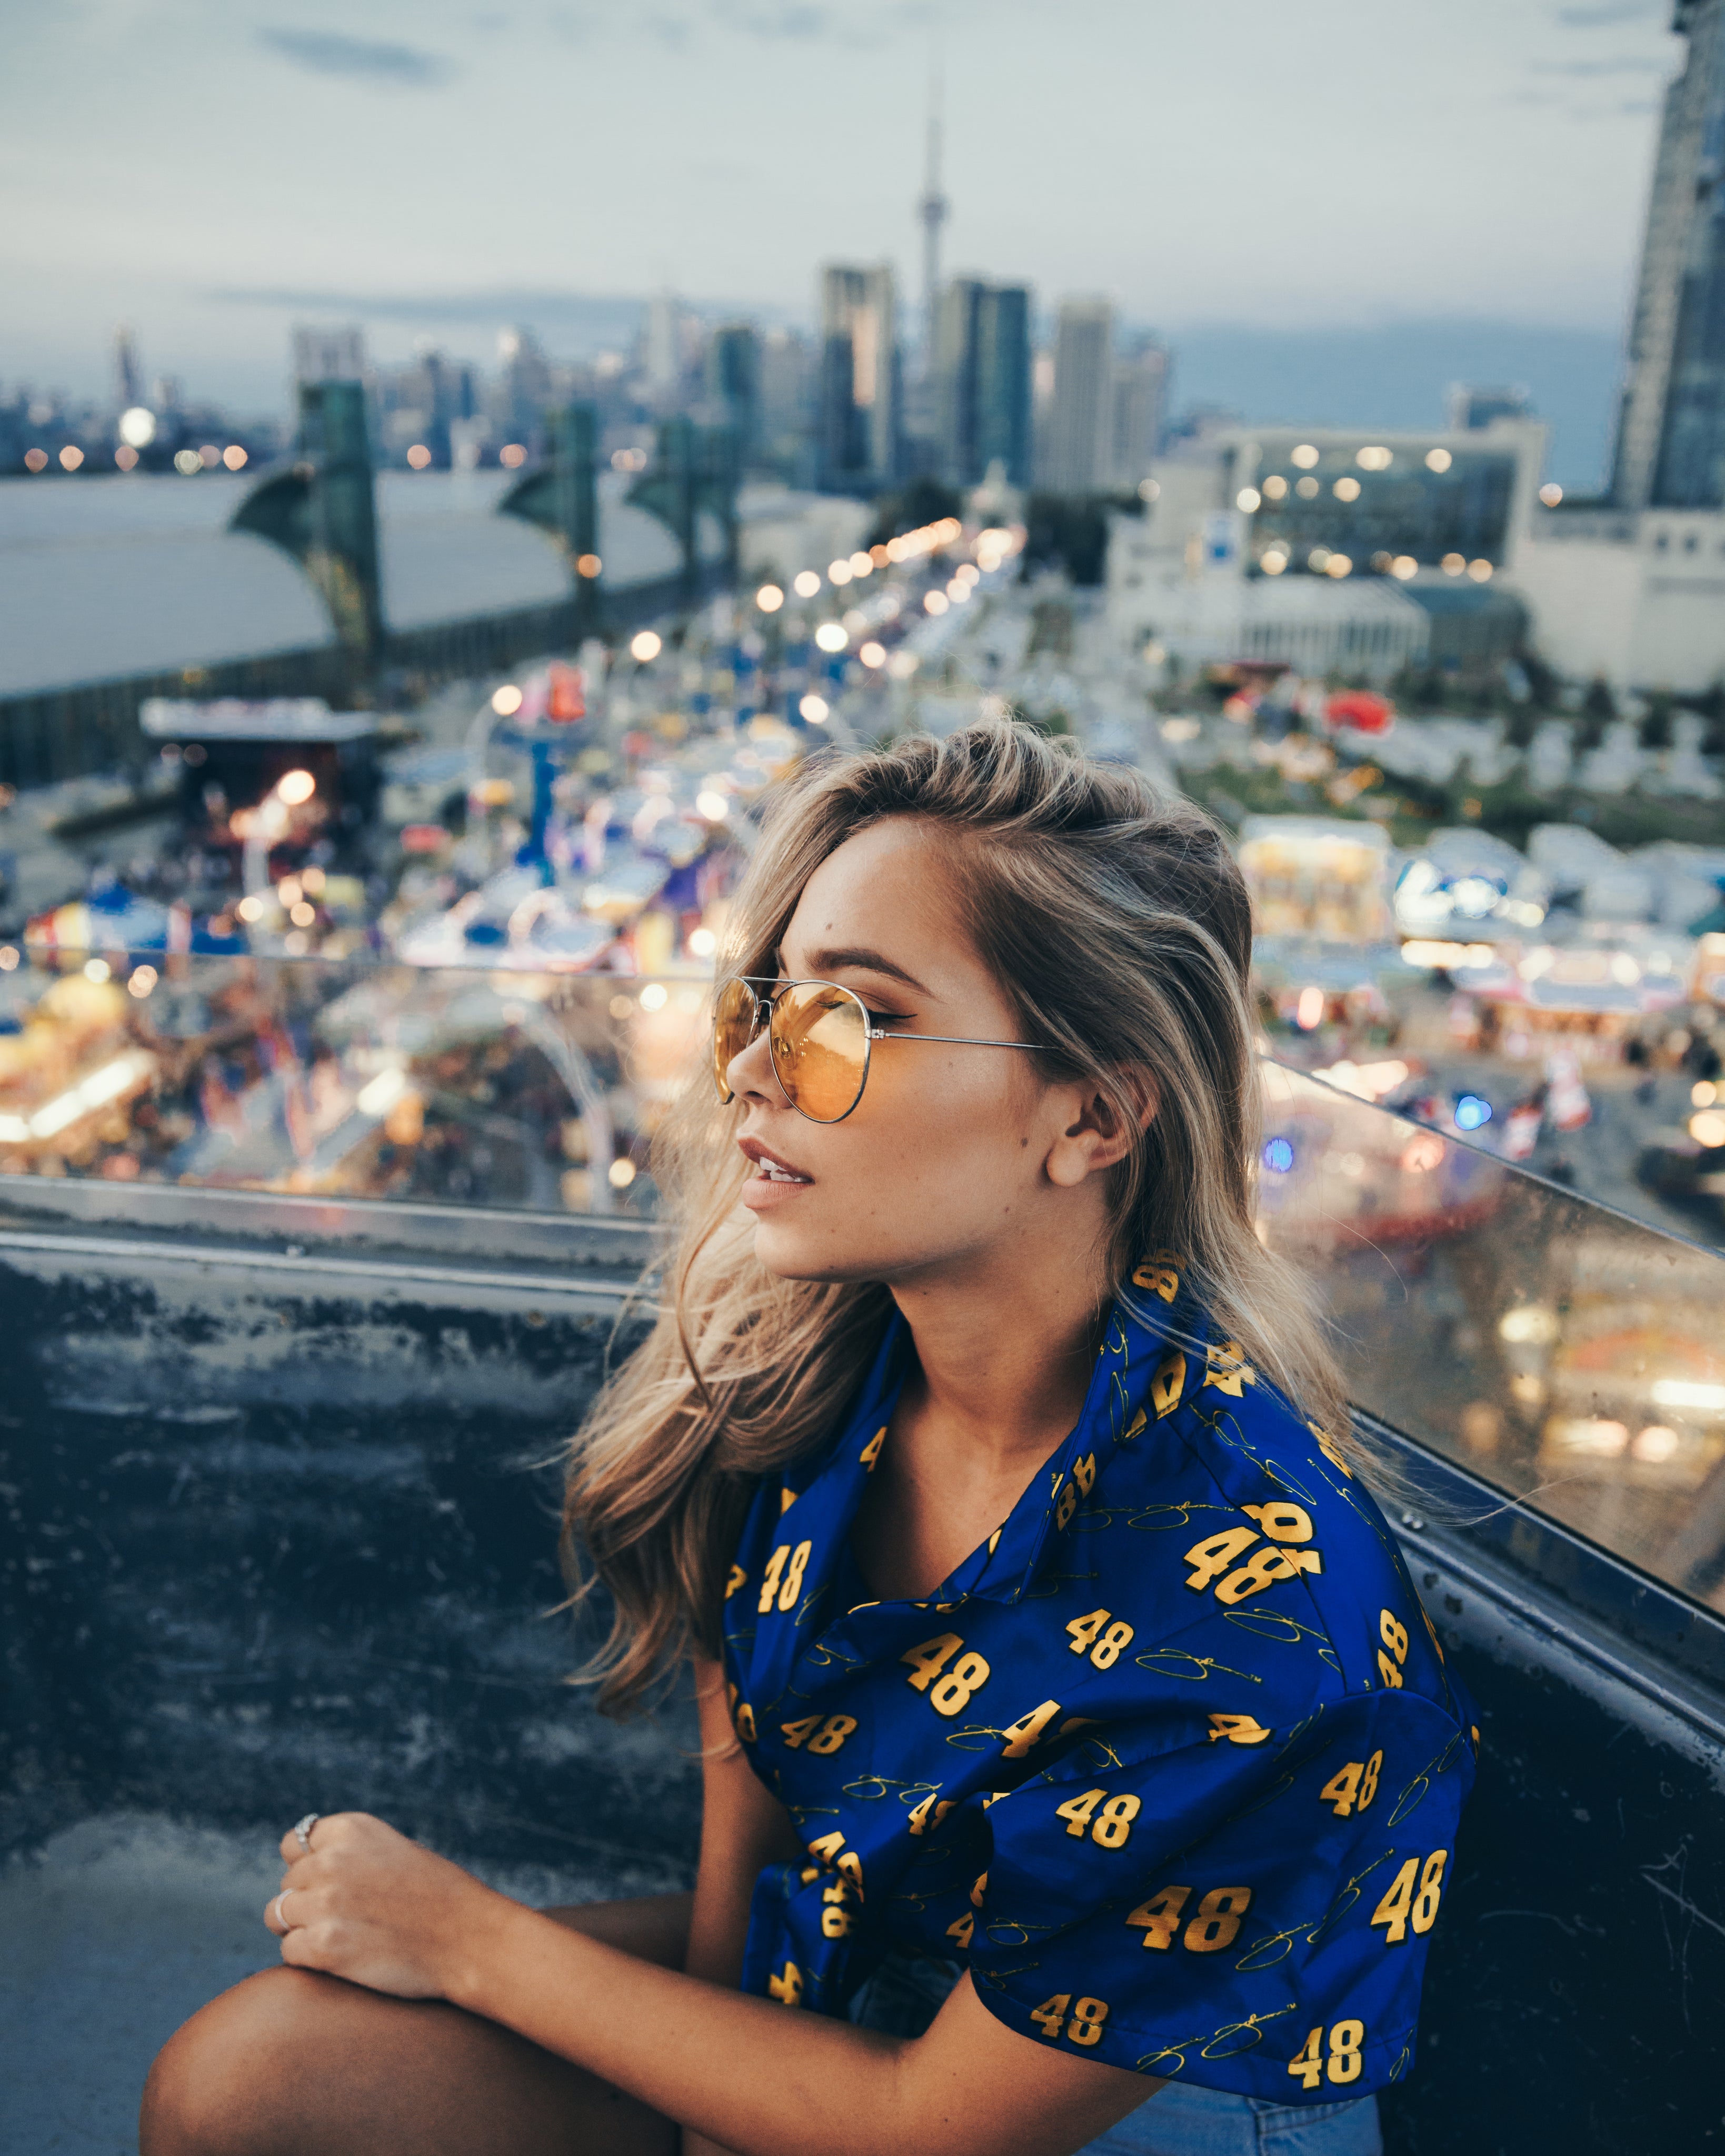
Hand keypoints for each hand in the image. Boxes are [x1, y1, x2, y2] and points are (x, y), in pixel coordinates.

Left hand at [265, 1812, 518, 1998]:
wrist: (469, 1939)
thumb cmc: (436, 1897)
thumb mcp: (391, 1850)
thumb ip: (346, 1852)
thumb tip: (296, 1862)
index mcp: (352, 1829)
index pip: (294, 1844)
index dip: (307, 1866)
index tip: (328, 1884)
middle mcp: (333, 1860)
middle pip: (287, 1882)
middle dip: (307, 1900)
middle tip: (344, 1917)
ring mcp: (326, 1904)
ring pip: (278, 1915)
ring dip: (301, 1927)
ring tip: (339, 1936)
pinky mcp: (324, 1948)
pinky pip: (289, 1950)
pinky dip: (308, 1957)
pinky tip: (340, 1957)